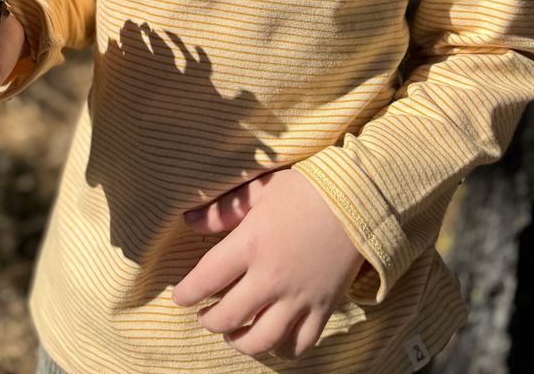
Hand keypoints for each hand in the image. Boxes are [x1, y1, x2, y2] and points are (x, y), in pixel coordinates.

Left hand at [173, 168, 365, 360]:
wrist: (358, 199)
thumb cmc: (304, 188)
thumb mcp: (258, 191)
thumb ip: (222, 210)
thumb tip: (188, 221)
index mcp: (251, 244)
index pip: (206, 279)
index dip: (187, 293)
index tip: (180, 297)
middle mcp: (272, 277)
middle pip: (229, 317)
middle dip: (210, 321)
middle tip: (204, 316)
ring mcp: (299, 297)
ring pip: (261, 340)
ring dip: (240, 342)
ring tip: (233, 334)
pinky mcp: (323, 308)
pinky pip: (299, 344)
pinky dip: (282, 349)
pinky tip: (272, 339)